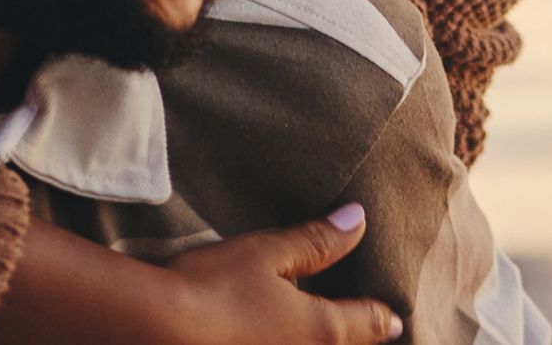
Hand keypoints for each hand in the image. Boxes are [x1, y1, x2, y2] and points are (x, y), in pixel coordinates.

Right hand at [166, 204, 401, 343]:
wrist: (155, 331)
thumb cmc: (214, 286)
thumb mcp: (266, 252)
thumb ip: (315, 240)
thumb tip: (358, 220)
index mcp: (319, 331)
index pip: (365, 324)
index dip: (383, 318)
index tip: (396, 320)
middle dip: (354, 337)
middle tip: (365, 328)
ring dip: (320, 342)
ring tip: (311, 331)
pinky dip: (285, 342)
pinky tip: (266, 334)